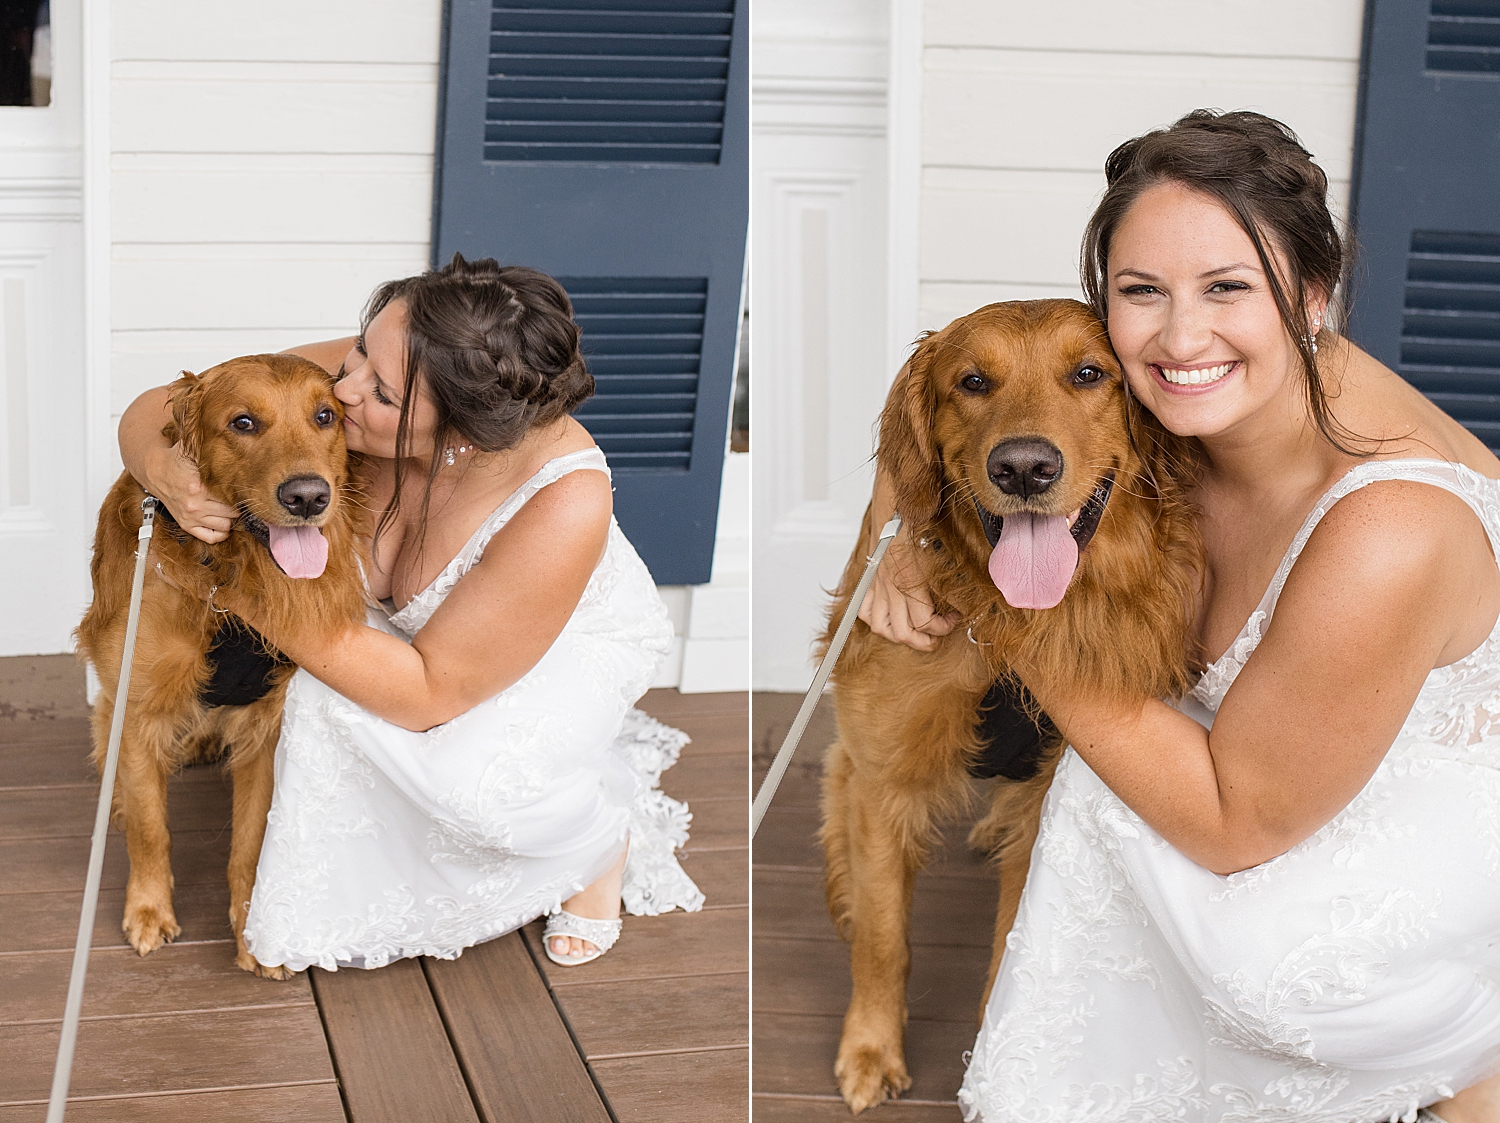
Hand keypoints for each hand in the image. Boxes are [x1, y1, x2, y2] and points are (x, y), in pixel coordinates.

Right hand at [142, 442, 236, 543]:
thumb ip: (213, 447)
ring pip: (225, 526)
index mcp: (199, 487)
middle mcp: (195, 505)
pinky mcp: (186, 525)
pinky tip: (223, 522)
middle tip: (241, 499)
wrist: (156, 471)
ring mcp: (190, 517)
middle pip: (232, 513)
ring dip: (232, 519)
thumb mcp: (194, 450)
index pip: (233, 497)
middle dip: (239, 505)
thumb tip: (233, 441)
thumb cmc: (178, 460)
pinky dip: (221, 533)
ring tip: (231, 508)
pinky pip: (211, 537)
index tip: (246, 490)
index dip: (242, 493)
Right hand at [857, 523, 959, 650]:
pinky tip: (890, 617)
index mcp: (909, 581)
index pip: (924, 622)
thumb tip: (963, 603)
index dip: (943, 627)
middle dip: (924, 640)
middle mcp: (890, 586)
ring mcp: (877, 585)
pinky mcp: (869, 580)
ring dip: (899, 635)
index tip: (955, 617)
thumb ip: (950, 582)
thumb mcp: (938, 553)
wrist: (892, 504)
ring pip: (881, 627)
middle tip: (938, 633)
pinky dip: (875, 619)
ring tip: (916, 632)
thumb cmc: (915, 523)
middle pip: (903, 632)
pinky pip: (864, 610)